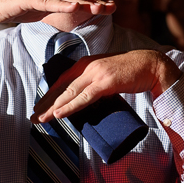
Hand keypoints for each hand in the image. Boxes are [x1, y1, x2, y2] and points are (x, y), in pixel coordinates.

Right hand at [0, 0, 115, 31]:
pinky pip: (48, 1)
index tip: (111, 7)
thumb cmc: (15, 6)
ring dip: (84, 2)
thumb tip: (69, 12)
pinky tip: (75, 6)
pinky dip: (62, 3)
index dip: (94, 1)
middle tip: (113, 7)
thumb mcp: (40, 9)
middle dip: (95, 1)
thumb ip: (55, 9)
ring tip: (99, 7)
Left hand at [31, 49, 180, 122]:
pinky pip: (84, 97)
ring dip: (53, 107)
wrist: (150, 65)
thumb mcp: (105, 75)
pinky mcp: (106, 82)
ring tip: (40, 118)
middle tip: (32, 117)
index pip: (61, 81)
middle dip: (45, 103)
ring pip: (69, 93)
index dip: (48, 95)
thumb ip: (92, 83)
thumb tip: (82, 98)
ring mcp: (96, 74)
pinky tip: (59, 114)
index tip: (38, 107)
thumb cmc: (129, 71)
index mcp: (85, 64)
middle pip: (61, 87)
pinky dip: (70, 106)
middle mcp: (87, 66)